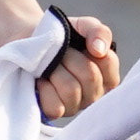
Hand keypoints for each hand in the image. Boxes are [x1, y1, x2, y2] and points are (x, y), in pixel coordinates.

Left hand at [35, 9, 120, 123]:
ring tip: (49, 66)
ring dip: (55, 72)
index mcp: (108, 76)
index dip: (89, 47)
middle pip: (89, 76)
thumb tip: (99, 50)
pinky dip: (45, 90)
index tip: (78, 43)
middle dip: (69, 58)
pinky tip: (41, 80)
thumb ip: (99, 32)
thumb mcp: (84, 26)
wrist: (31, 42)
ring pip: (71, 91)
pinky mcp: (56, 113)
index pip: (108, 62)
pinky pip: (56, 107)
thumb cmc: (63, 37)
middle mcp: (96, 94)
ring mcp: (76, 106)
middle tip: (59, 53)